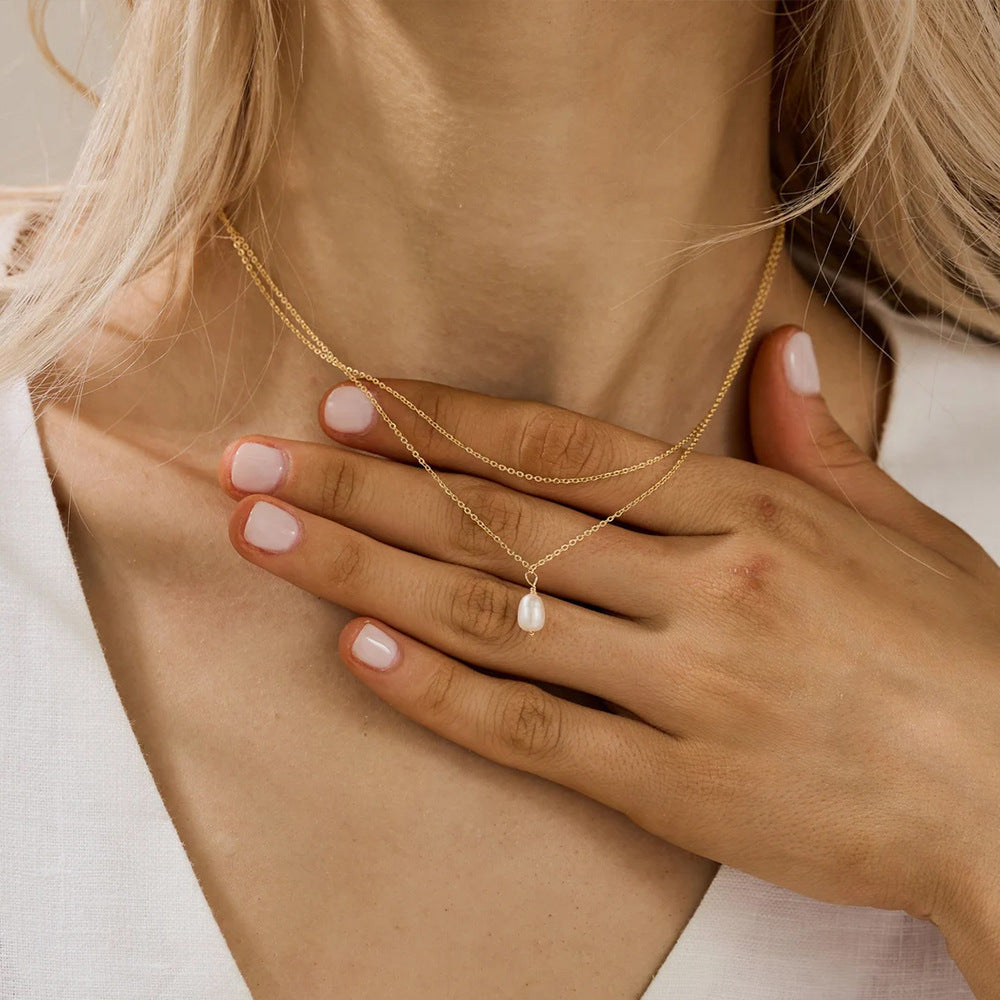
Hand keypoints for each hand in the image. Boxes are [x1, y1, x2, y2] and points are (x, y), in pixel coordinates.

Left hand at [218, 325, 999, 972]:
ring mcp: (686, 691)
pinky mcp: (678, 789)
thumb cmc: (965, 651)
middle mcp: (706, 590)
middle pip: (499, 528)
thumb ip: (817, 441)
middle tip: (255, 465)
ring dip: (366, 579)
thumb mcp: (900, 527)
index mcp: (754, 514)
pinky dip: (440, 695)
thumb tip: (776, 355)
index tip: (352, 404)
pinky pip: (534, 734)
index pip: (564, 451)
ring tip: (269, 543)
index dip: (448, 423)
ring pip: (493, 621)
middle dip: (364, 490)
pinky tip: (360, 656)